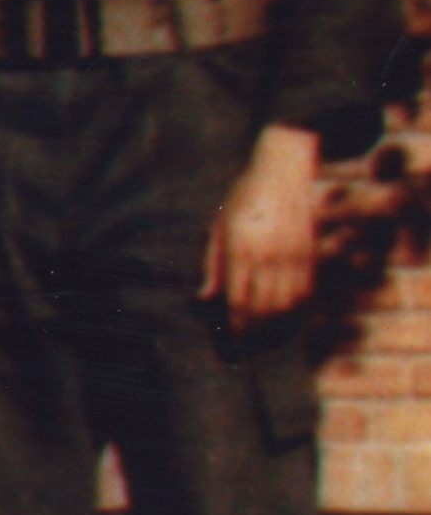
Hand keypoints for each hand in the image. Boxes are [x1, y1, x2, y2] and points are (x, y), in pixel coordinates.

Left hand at [200, 125, 320, 330]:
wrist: (284, 167)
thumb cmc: (245, 196)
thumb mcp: (220, 225)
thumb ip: (212, 264)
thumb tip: (206, 299)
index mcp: (239, 248)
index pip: (239, 301)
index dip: (237, 328)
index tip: (233, 343)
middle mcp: (267, 255)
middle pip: (264, 310)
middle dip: (256, 336)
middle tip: (248, 347)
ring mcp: (291, 254)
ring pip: (287, 307)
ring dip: (277, 329)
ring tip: (266, 339)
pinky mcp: (309, 252)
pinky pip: (305, 293)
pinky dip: (297, 312)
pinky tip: (287, 320)